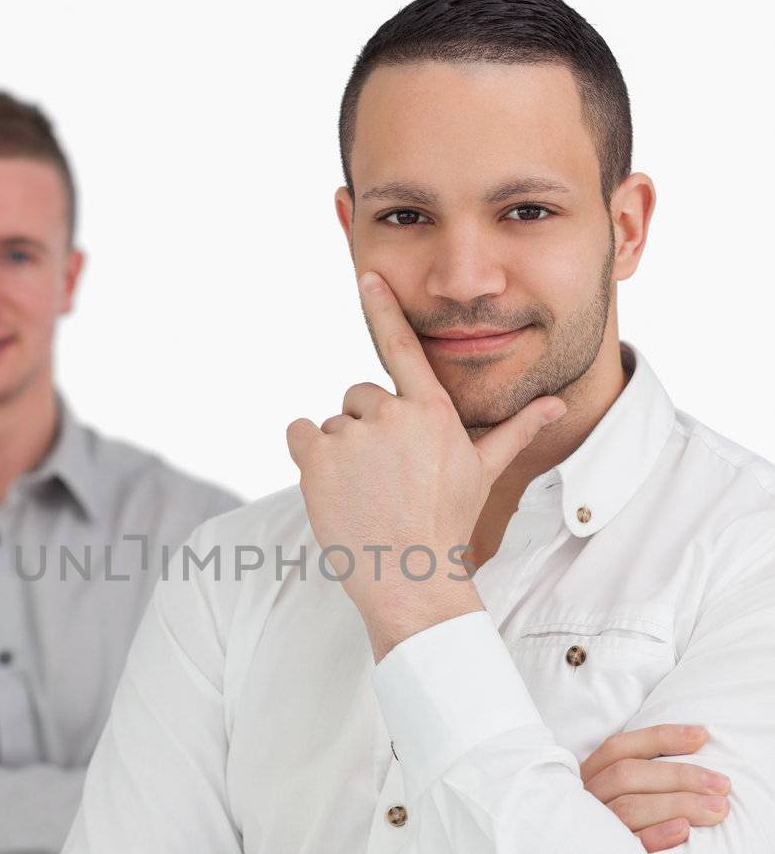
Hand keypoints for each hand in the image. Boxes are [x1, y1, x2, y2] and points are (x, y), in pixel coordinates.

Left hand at [285, 271, 565, 661]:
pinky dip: (307, 456)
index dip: (382, 308)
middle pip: (361, 397)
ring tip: (363, 492)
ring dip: (339, 452)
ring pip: (331, 424)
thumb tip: (555, 404)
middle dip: (366, 429)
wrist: (410, 577)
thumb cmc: (448, 524)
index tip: (366, 276)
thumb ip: (514, 429)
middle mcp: (391, 415)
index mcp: (431, 412)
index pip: (403, 346)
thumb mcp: (483, 471)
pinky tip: (333, 488)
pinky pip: (299, 435)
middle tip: (384, 477)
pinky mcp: (316, 458)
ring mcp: (351, 435)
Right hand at [406, 723, 732, 853]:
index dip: (662, 737)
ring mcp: (573, 832)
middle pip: (631, 774)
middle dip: (682, 774)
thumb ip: (609, 796)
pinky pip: (619, 848)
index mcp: (573, 782)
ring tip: (718, 810)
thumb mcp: (575, 816)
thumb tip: (668, 784)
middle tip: (724, 784)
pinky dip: (653, 836)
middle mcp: (571, 801)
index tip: (703, 736)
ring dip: (679, 802)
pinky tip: (682, 832)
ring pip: (630, 804)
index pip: (619, 748)